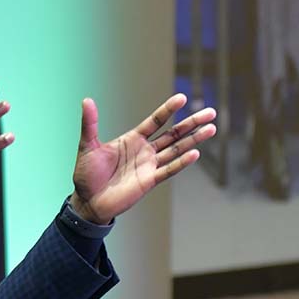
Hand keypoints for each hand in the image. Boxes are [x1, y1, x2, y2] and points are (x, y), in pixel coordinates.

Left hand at [69, 94, 215, 223]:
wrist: (87, 201)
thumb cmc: (86, 174)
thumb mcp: (88, 146)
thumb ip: (90, 124)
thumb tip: (87, 100)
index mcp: (132, 139)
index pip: (155, 121)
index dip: (167, 110)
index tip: (182, 98)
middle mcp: (144, 151)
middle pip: (173, 134)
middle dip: (191, 123)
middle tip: (211, 112)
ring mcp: (149, 166)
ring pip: (176, 150)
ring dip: (194, 140)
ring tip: (211, 128)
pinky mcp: (149, 181)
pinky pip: (169, 170)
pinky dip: (181, 162)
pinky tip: (195, 154)